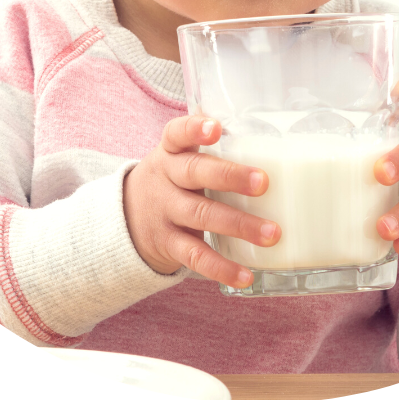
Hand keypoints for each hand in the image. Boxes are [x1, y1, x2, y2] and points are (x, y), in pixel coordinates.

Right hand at [124, 114, 281, 287]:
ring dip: (238, 225)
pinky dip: (222, 268)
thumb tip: (255, 124)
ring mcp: (165, 212)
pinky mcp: (168, 244)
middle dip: (229, 177)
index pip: (176, 134)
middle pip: (193, 173)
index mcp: (169, 153)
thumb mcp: (176, 159)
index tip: (215, 128)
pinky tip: (246, 275)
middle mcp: (165, 179)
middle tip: (263, 183)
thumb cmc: (169, 182)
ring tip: (272, 233)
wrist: (126, 219)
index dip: (194, 129)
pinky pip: (196, 256)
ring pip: (200, 216)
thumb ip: (205, 147)